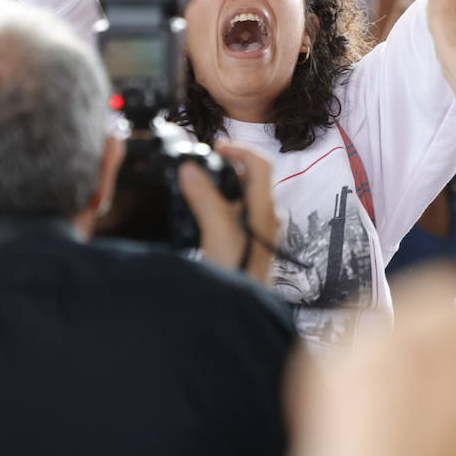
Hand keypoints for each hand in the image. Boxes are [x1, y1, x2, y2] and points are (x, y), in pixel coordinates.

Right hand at [178, 143, 280, 284]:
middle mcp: (265, 217)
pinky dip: (219, 208)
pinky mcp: (247, 245)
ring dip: (220, 189)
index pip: (260, 164)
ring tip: (196, 191)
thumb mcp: (215, 227)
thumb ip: (203, 195)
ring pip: (241, 199)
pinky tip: (201, 217)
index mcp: (264, 207)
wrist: (240, 306)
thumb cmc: (236, 270)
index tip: (215, 148)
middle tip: (200, 169)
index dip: (238, 150)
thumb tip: (190, 168)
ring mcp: (258, 232)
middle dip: (225, 169)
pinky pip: (235, 217)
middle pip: (250, 180)